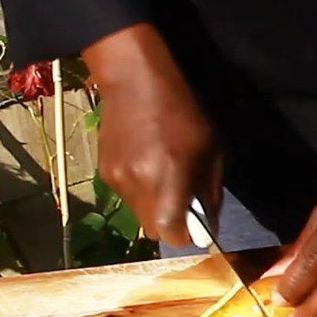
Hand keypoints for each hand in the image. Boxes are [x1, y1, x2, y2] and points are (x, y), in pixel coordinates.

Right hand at [83, 24, 221, 246]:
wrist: (134, 80)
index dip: (186, 235)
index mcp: (169, 182)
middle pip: (154, 230)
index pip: (172, 235)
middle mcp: (139, 187)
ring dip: (154, 206)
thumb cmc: (183, 113)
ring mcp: (118, 181)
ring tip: (162, 174)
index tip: (194, 224)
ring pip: (139, 214)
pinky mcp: (104, 172)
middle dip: (170, 223)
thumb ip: (211, 194)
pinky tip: (146, 161)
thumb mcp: (212, 151)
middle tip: (182, 200)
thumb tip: (211, 228)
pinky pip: (127, 196)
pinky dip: (139, 190)